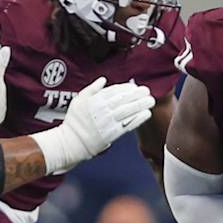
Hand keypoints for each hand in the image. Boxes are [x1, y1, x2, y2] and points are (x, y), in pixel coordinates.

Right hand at [37, 78, 155, 172]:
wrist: (72, 142)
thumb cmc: (74, 122)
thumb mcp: (79, 100)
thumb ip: (91, 89)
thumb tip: (103, 80)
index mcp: (95, 100)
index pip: (115, 91)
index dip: (127, 88)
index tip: (134, 86)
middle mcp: (103, 110)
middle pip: (124, 99)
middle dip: (138, 94)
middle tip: (147, 91)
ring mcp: (109, 122)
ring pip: (129, 110)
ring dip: (141, 104)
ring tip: (150, 100)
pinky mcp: (113, 133)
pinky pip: (129, 124)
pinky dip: (139, 118)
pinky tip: (147, 113)